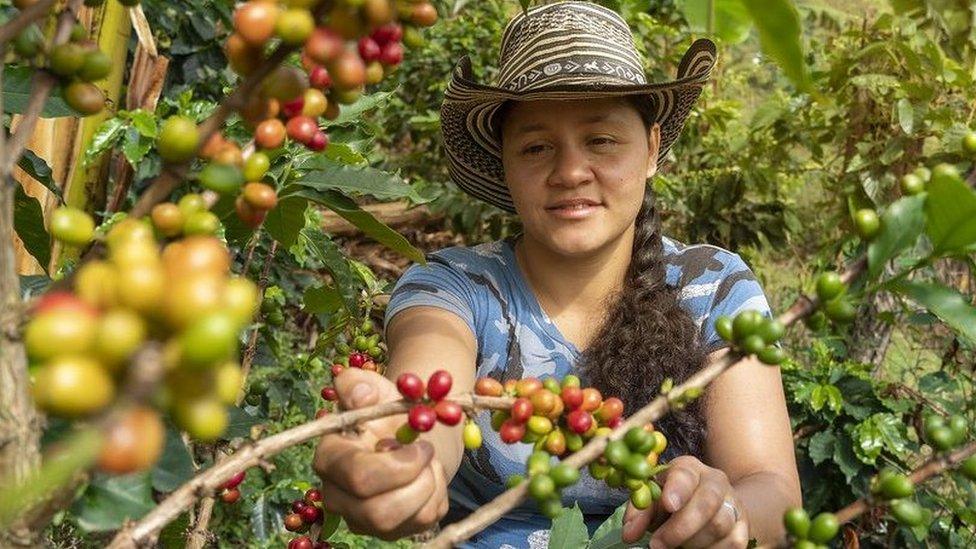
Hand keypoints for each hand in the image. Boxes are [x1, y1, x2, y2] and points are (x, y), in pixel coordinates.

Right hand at [312, 369, 449, 539]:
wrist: (409, 435)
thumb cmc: (386, 412)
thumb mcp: (375, 389)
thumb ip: (359, 384)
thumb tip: (361, 394)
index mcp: (330, 459)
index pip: (358, 476)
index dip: (398, 465)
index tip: (421, 444)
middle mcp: (338, 496)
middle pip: (378, 511)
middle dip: (416, 481)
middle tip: (428, 452)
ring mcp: (362, 519)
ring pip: (399, 522)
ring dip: (428, 488)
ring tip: (429, 463)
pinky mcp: (388, 531)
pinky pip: (421, 524)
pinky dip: (437, 498)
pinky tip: (430, 478)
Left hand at [621, 456, 748, 547]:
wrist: (713, 506)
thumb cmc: (674, 500)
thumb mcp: (655, 499)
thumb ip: (640, 512)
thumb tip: (629, 533)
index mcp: (689, 469)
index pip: (685, 474)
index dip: (677, 489)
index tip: (668, 505)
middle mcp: (716, 482)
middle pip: (707, 502)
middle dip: (681, 527)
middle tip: (657, 544)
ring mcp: (733, 504)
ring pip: (719, 526)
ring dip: (692, 542)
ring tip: (673, 547)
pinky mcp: (743, 528)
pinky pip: (730, 544)